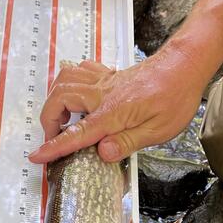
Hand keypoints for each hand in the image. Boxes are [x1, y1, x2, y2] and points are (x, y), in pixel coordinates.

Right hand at [28, 50, 204, 163]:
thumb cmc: (176, 97)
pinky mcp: (110, 74)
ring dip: (55, 100)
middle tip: (53, 138)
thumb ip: (127, 142)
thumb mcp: (157, 131)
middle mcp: (103, 93)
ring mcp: (104, 80)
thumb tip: (102, 153)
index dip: (54, 146)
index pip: (77, 133)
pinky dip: (70, 81)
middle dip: (48, 120)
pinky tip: (76, 93)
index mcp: (113, 112)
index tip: (37, 156)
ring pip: (64, 81)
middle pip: (59, 100)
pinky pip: (79, 70)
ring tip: (62, 119)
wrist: (185, 66)